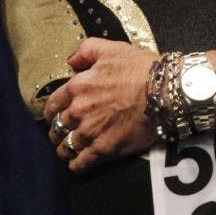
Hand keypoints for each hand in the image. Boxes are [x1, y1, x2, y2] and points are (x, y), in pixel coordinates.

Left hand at [45, 38, 156, 170]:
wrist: (164, 92)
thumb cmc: (140, 68)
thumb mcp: (112, 49)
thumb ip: (87, 50)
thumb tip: (71, 61)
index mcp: (77, 87)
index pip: (53, 104)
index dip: (51, 112)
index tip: (54, 116)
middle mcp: (78, 111)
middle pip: (57, 127)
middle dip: (57, 131)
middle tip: (60, 134)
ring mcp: (90, 132)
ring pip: (66, 146)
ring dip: (64, 149)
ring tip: (67, 151)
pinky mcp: (105, 148)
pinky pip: (82, 162)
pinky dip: (76, 165)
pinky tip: (77, 165)